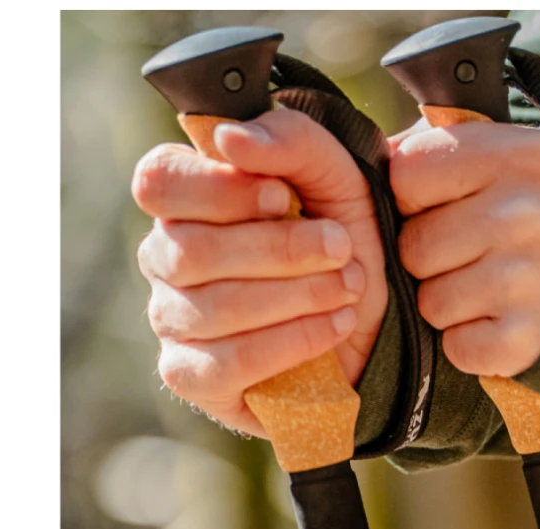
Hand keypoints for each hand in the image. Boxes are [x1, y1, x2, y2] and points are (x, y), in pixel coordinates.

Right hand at [132, 107, 389, 436]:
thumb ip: (291, 141)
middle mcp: (164, 257)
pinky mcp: (192, 378)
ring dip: (296, 296)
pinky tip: (333, 328)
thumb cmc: (344, 248)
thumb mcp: (338, 180)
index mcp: (183, 200)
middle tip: (342, 249)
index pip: (159, 182)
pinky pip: (228, 362)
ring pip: (213, 307)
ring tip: (348, 289)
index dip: (221, 191)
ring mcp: (172, 321)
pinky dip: (291, 342)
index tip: (284, 197)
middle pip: (191, 250)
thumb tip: (227, 138)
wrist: (380, 331)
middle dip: (281, 249)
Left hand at [390, 120, 539, 377]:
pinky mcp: (526, 339)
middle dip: (431, 256)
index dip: (413, 196)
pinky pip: (457, 347)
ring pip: (430, 302)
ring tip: (489, 288)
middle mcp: (527, 214)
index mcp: (519, 154)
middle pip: (414, 246)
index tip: (444, 204)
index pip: (406, 175)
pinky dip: (471, 343)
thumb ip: (437, 148)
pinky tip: (500, 321)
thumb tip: (367, 162)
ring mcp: (529, 280)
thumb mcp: (506, 156)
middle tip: (473, 254)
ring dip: (450, 302)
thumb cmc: (538, 211)